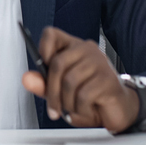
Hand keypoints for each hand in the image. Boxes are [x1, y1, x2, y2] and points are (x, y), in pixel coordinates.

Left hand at [21, 27, 145, 132]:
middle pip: (57, 64)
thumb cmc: (89, 96)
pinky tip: (86, 109)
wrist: (119, 109)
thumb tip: (27, 78)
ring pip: (69, 81)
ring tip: (73, 108)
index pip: (51, 34)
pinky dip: (80, 108)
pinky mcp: (108, 79)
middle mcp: (86, 50)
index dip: (42, 49)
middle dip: (51, 91)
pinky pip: (83, 95)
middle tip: (53, 107)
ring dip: (67, 103)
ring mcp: (99, 62)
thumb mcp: (61, 92)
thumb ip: (43, 84)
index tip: (42, 66)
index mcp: (73, 47)